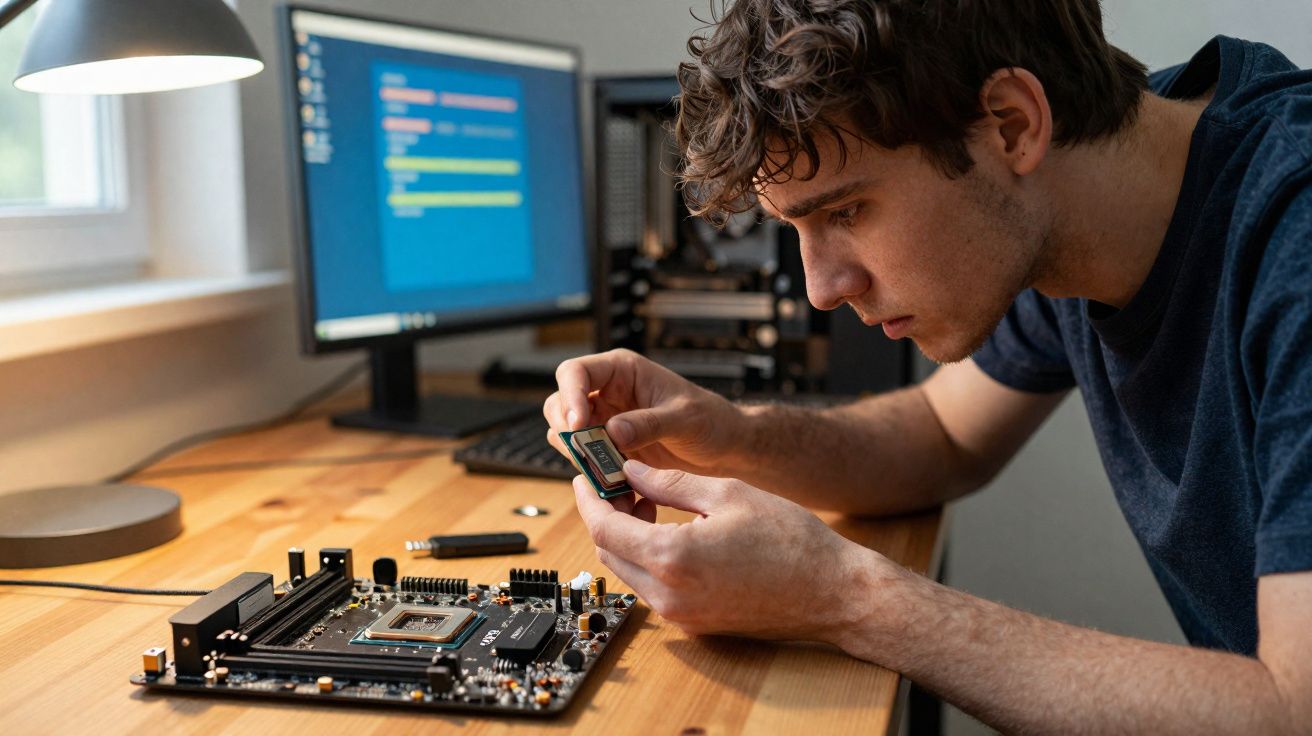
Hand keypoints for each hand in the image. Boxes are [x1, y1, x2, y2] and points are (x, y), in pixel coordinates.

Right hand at [545, 349, 748, 476]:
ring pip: (566, 432)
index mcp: (623, 371)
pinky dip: (590, 468)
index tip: (577, 426)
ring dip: (576, 452)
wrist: (726, 447)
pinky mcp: (610, 446)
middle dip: (567, 429)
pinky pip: (584, 456)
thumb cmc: (712, 420)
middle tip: (585, 453)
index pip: (576, 372)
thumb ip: (650, 423)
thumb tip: (613, 430)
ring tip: (603, 467)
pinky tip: (613, 478)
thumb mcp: (686, 419)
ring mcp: (606, 420)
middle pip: (561, 403)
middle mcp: (608, 392)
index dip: (569, 396)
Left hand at [573, 459, 891, 640]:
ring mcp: (680, 615)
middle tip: (615, 483)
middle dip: (605, 515)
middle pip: (609, 551)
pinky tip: (668, 532)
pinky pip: (653, 588)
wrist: (833, 593)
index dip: (589, 498)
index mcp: (672, 558)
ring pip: (629, 571)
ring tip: (645, 503)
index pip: (604, 527)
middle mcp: (669, 595)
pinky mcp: (694, 624)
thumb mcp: (728, 493)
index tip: (585, 477)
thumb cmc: (792, 542)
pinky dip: (649, 558)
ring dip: (626, 538)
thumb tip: (630, 470)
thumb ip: (671, 482)